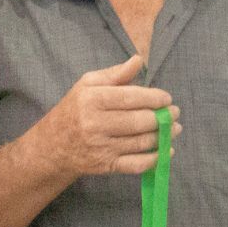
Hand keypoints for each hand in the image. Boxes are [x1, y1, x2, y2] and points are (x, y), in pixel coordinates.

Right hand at [35, 53, 181, 176]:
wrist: (53, 146)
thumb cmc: (74, 109)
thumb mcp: (88, 85)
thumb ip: (115, 74)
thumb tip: (138, 60)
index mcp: (91, 100)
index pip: (130, 98)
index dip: (153, 98)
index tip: (167, 99)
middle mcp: (95, 125)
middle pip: (138, 122)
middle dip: (163, 117)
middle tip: (175, 113)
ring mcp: (101, 148)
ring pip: (141, 143)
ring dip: (164, 136)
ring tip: (174, 129)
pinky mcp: (106, 166)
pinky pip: (136, 165)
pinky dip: (155, 159)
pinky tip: (166, 150)